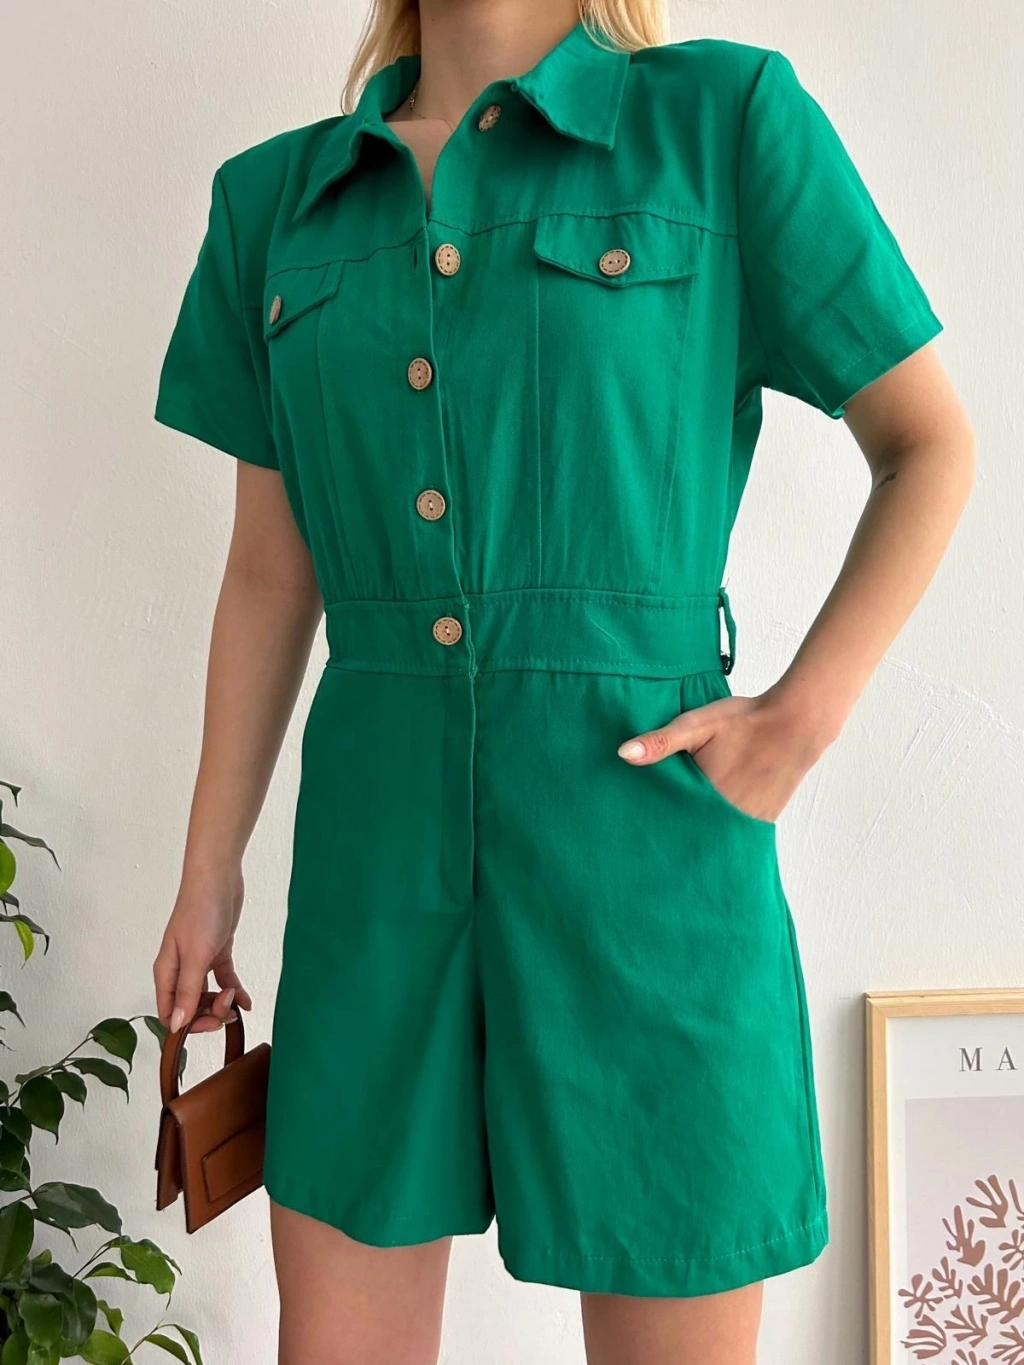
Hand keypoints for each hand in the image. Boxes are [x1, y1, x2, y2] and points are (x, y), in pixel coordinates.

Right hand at [153, 868, 252, 1035]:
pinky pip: (224, 978)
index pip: (169, 1012)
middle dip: (209, 1013)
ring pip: (207, 994)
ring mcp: (199, 960)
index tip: (211, 1023)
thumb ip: (186, 991)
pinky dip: (234, 990)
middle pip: (189, 1006)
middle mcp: (180, 969)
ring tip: (237, 999)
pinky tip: (246, 1001)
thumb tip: (175, 1025)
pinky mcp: (217, 951)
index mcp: (167, 971)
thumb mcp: (196, 956)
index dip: (188, 1024)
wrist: (219, 877)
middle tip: (228, 1008)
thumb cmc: (201, 911)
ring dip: (222, 1003)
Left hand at [616, 688, 824, 824]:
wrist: (797, 722)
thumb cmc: (745, 721)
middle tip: (652, 829)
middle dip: (673, 830)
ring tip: (678, 825)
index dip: (653, 821)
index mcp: (705, 798)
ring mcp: (747, 822)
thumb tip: (623, 755)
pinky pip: (734, 832)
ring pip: (713, 835)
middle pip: (690, 832)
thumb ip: (661, 741)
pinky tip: (709, 816)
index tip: (637, 822)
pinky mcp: (762, 819)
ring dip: (697, 830)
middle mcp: (727, 817)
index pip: (669, 821)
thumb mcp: (697, 724)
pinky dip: (720, 827)